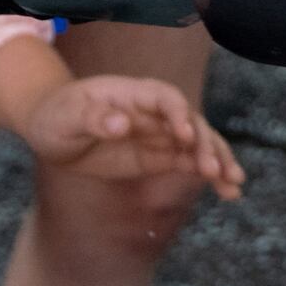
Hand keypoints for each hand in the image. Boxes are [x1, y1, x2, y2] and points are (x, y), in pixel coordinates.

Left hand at [14, 71, 245, 195]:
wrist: (51, 129)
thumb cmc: (56, 115)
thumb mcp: (66, 116)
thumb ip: (92, 118)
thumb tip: (120, 123)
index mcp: (131, 93)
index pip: (165, 98)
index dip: (178, 114)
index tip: (184, 135)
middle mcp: (152, 112)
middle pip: (189, 122)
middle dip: (204, 143)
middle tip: (213, 169)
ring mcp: (158, 134)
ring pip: (197, 144)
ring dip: (217, 160)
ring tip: (234, 184)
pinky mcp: (159, 156)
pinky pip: (190, 163)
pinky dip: (210, 176)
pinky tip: (228, 192)